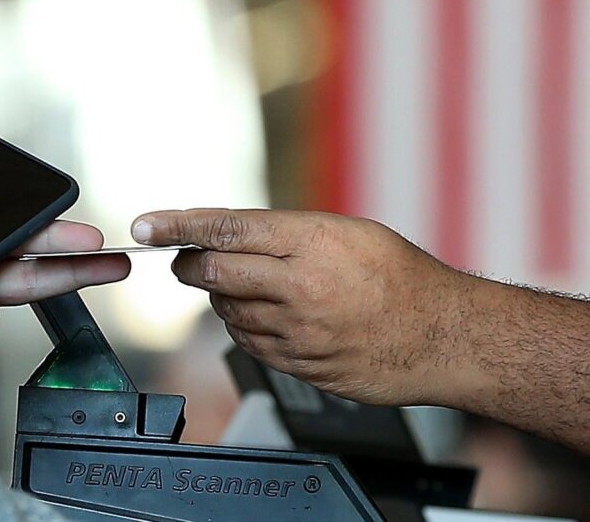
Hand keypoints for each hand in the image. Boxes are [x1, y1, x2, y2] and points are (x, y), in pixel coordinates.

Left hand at [131, 208, 481, 405]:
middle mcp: (300, 286)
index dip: (180, 224)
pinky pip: (251, 343)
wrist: (442, 337)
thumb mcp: (352, 233)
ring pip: (228, 312)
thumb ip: (291, 234)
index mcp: (314, 241)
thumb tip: (235, 236)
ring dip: (224, 298)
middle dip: (189, 264)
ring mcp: (298, 331)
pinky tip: (269, 317)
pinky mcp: (300, 365)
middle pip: (214, 272)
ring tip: (253, 288)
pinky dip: (247, 327)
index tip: (147, 224)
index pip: (227, 228)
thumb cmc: (405, 279)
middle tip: (184, 259)